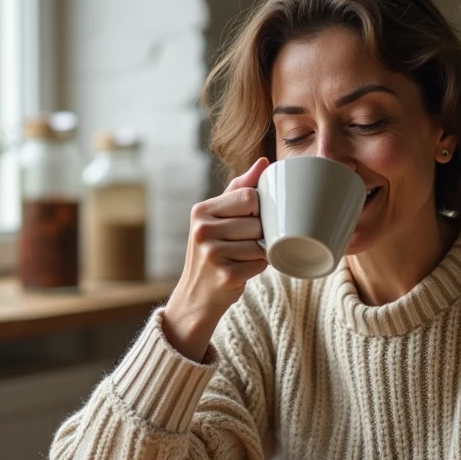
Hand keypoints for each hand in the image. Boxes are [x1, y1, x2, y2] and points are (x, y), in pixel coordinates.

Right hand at [163, 158, 268, 361]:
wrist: (196, 297)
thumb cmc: (212, 252)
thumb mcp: (217, 218)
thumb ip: (239, 189)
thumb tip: (264, 163)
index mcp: (201, 211)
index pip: (249, 196)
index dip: (256, 209)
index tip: (247, 221)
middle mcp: (202, 230)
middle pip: (257, 221)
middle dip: (258, 234)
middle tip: (243, 245)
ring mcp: (212, 254)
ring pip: (261, 244)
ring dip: (259, 252)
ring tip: (241, 258)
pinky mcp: (226, 276)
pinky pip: (261, 264)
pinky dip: (258, 268)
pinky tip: (242, 271)